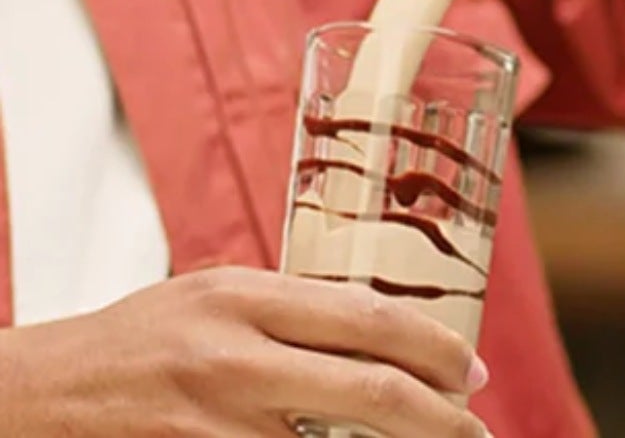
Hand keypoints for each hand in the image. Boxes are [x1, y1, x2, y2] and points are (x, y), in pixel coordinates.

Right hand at [0, 267, 489, 437]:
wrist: (59, 388)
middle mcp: (238, 355)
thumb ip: (289, 307)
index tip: (468, 366)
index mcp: (246, 295)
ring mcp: (222, 422)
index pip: (364, 315)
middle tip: (476, 423)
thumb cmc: (145, 332)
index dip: (430, 345)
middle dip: (441, 413)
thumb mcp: (219, 291)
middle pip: (368, 388)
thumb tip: (371, 327)